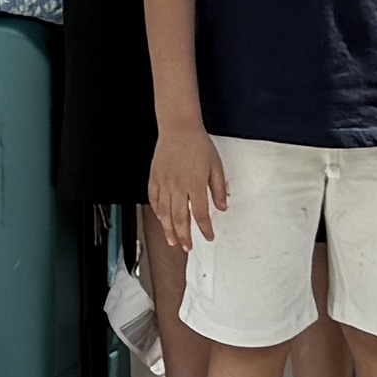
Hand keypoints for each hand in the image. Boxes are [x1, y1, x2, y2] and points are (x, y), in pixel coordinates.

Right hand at [146, 125, 223, 257]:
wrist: (179, 129)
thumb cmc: (199, 146)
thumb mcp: (216, 166)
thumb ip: (218, 189)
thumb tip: (222, 208)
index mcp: (195, 185)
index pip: (201, 214)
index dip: (205, 229)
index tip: (209, 237)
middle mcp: (178, 187)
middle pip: (180, 218)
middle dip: (184, 236)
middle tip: (187, 248)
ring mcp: (164, 183)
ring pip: (165, 212)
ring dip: (168, 229)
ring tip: (172, 241)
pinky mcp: (154, 178)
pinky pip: (154, 199)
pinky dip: (157, 212)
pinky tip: (160, 220)